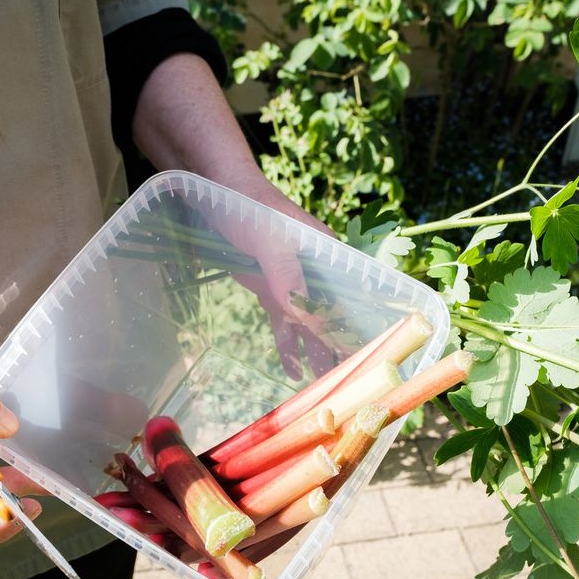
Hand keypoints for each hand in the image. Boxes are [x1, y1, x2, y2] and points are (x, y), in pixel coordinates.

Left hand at [215, 172, 342, 379]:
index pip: (353, 297)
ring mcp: (292, 282)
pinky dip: (288, 345)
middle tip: (347, 385)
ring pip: (310, 324)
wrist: (210, 191)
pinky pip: (284, 322)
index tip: (369, 358)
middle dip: (340, 349)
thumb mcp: (270, 239)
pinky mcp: (270, 289)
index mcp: (328, 256)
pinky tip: (293, 369)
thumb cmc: (248, 206)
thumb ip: (288, 275)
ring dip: (316, 353)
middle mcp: (316, 272)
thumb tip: (306, 317)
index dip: (360, 327)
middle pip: (334, 316)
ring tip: (321, 386)